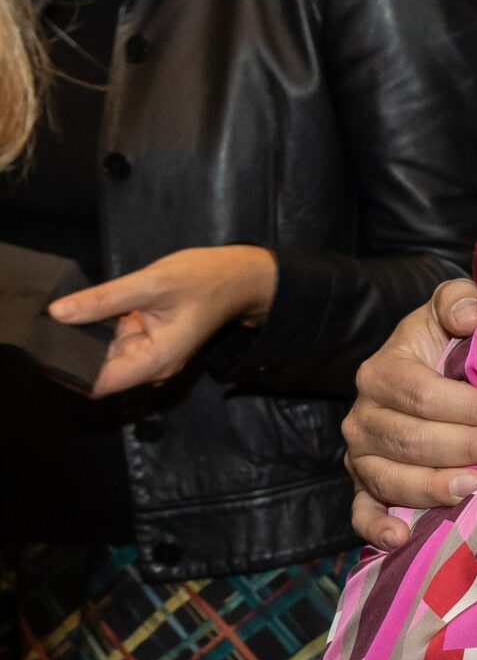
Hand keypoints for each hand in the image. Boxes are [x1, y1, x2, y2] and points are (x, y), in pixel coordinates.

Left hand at [50, 245, 277, 397]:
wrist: (241, 277)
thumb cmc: (205, 279)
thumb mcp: (153, 283)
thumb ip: (105, 299)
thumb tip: (58, 313)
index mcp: (155, 360)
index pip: (97, 382)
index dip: (70, 366)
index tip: (52, 341)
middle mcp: (151, 367)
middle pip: (99, 369)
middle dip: (77, 348)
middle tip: (59, 317)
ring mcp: (151, 356)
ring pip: (105, 354)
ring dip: (89, 336)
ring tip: (80, 309)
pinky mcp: (150, 343)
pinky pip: (116, 342)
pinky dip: (103, 328)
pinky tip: (98, 309)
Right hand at [345, 278, 476, 550]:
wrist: (423, 366)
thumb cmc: (446, 340)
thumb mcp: (450, 308)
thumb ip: (458, 301)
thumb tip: (468, 317)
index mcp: (382, 371)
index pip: (421, 395)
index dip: (465, 408)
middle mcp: (364, 415)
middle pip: (410, 439)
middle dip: (461, 448)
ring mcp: (361, 454)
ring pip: (389, 478)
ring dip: (431, 488)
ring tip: (472, 488)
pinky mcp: (363, 484)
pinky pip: (362, 511)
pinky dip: (378, 528)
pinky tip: (403, 538)